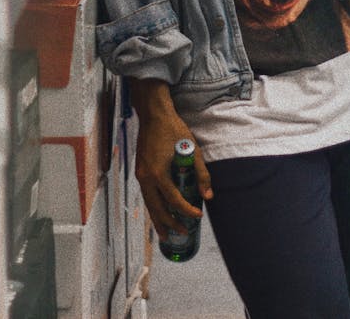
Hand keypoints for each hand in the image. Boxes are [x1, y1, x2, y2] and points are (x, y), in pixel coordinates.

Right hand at [128, 78, 212, 242]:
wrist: (154, 115)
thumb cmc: (174, 129)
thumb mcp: (192, 149)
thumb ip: (201, 173)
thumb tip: (208, 195)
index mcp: (159, 173)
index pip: (174, 200)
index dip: (186, 211)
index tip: (198, 216)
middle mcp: (146, 177)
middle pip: (157, 209)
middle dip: (169, 224)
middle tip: (181, 233)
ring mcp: (141, 175)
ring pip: (148, 204)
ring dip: (158, 219)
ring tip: (166, 234)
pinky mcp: (140, 171)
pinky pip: (146, 195)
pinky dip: (153, 207)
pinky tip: (159, 212)